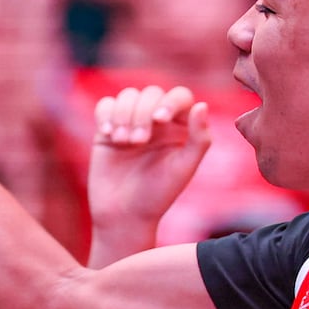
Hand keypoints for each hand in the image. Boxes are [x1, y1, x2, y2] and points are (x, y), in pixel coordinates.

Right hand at [87, 85, 213, 261]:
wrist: (123, 215)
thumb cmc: (158, 195)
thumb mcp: (183, 169)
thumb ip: (199, 139)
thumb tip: (202, 105)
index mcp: (180, 127)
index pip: (179, 97)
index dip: (170, 102)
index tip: (160, 120)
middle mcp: (156, 121)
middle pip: (151, 93)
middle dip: (142, 113)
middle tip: (138, 142)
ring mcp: (131, 123)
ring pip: (127, 96)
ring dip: (125, 115)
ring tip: (123, 142)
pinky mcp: (107, 129)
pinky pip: (105, 106)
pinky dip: (106, 114)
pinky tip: (109, 134)